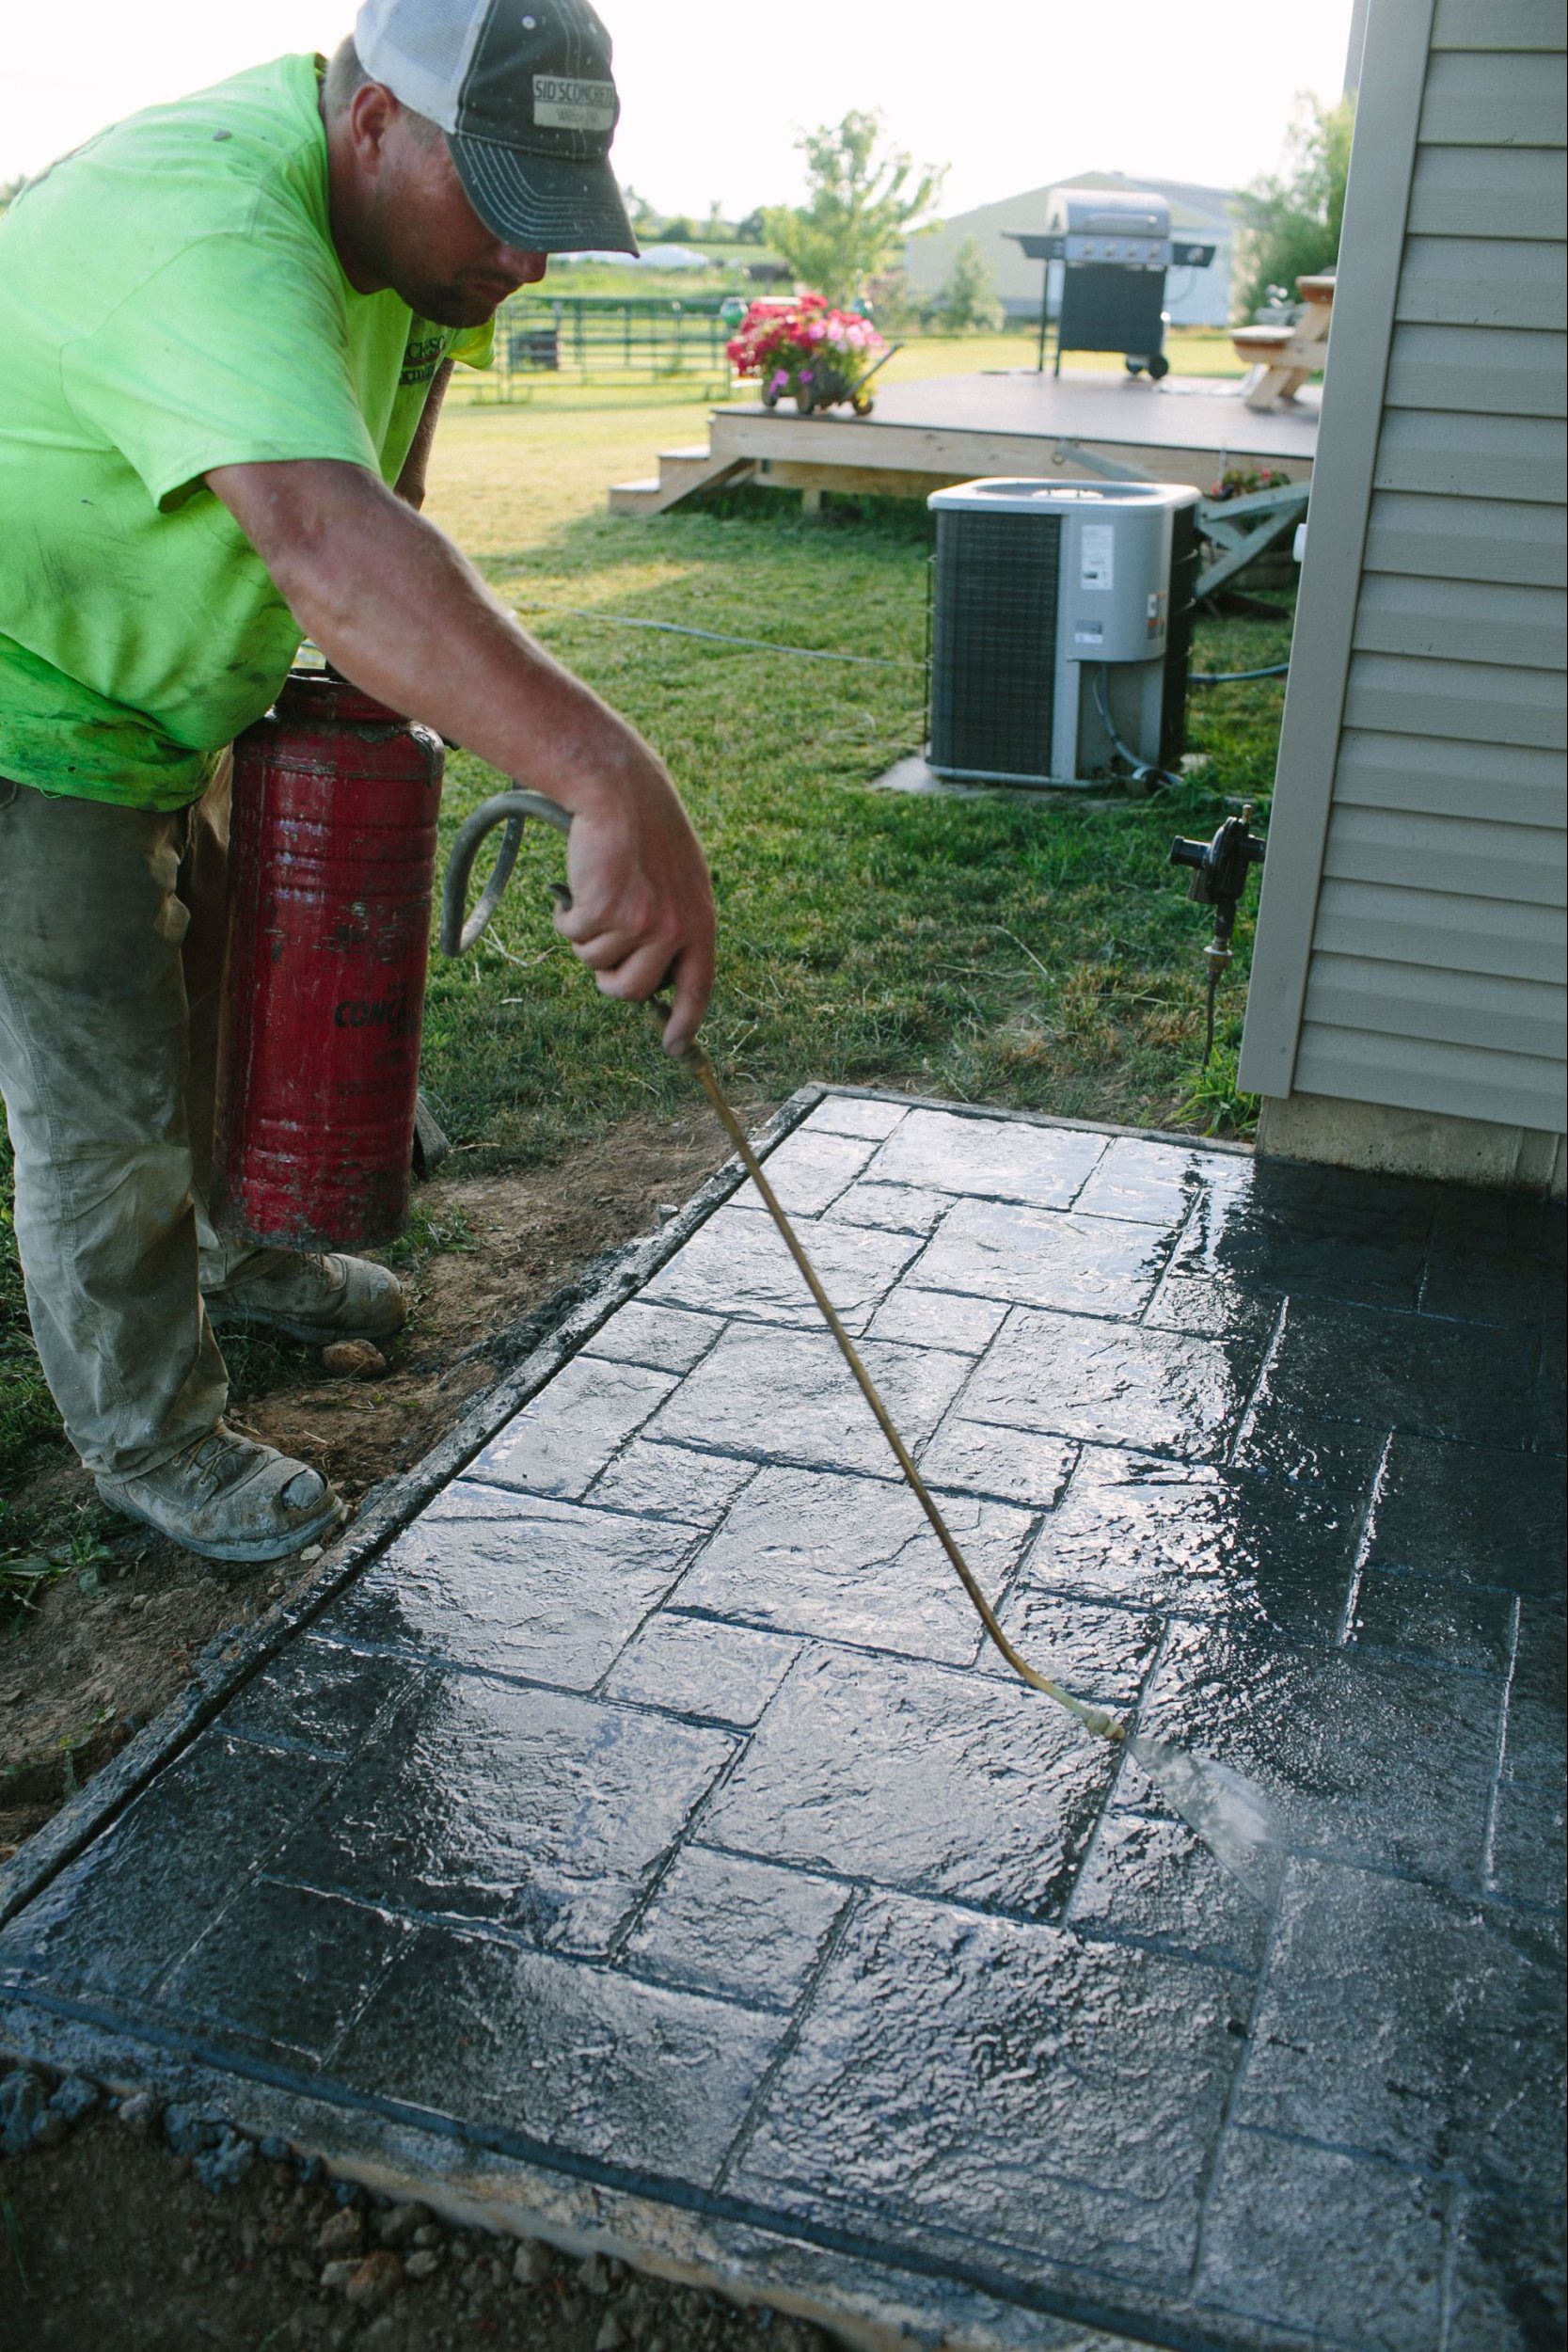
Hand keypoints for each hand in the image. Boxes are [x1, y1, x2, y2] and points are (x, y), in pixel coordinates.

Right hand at [550, 765, 714, 1053]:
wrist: (620, 793)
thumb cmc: (645, 835)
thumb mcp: (677, 883)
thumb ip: (673, 928)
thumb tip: (653, 978)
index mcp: (700, 923)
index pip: (697, 987)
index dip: (684, 1022)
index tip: (674, 1047)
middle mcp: (674, 930)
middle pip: (631, 991)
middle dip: (608, 979)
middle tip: (600, 954)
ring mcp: (639, 924)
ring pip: (595, 963)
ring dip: (584, 938)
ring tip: (593, 897)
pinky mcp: (603, 912)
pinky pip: (572, 937)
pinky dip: (565, 916)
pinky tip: (576, 886)